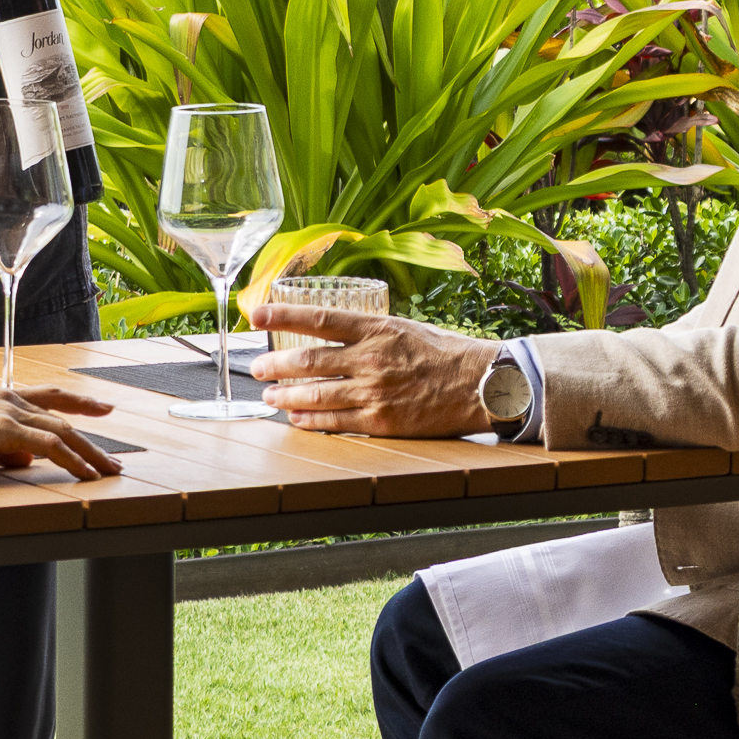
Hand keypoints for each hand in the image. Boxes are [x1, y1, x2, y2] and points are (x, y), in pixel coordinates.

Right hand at [0, 387, 121, 478]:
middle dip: (92, 439)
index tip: (102, 408)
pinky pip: (50, 445)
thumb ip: (3, 448)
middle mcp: (11, 398)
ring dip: (89, 453)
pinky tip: (85, 474)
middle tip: (113, 459)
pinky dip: (72, 460)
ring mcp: (10, 411)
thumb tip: (27, 461)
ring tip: (107, 471)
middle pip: (63, 418)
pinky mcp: (5, 428)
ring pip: (63, 432)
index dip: (79, 403)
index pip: (50, 397)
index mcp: (3, 396)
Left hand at [248, 308, 496, 436]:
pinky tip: (296, 419)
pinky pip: (335, 423)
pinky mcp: (381, 422)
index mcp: (377, 328)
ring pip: (315, 395)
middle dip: (274, 365)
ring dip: (285, 396)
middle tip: (258, 368)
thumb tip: (332, 333)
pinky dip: (310, 421)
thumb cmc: (445, 353)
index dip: (282, 316)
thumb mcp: (405, 327)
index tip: (257, 315)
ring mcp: (374, 392)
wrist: (481, 385)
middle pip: (307, 361)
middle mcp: (371, 358)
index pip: (318, 318)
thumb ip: (369, 332)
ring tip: (269, 396)